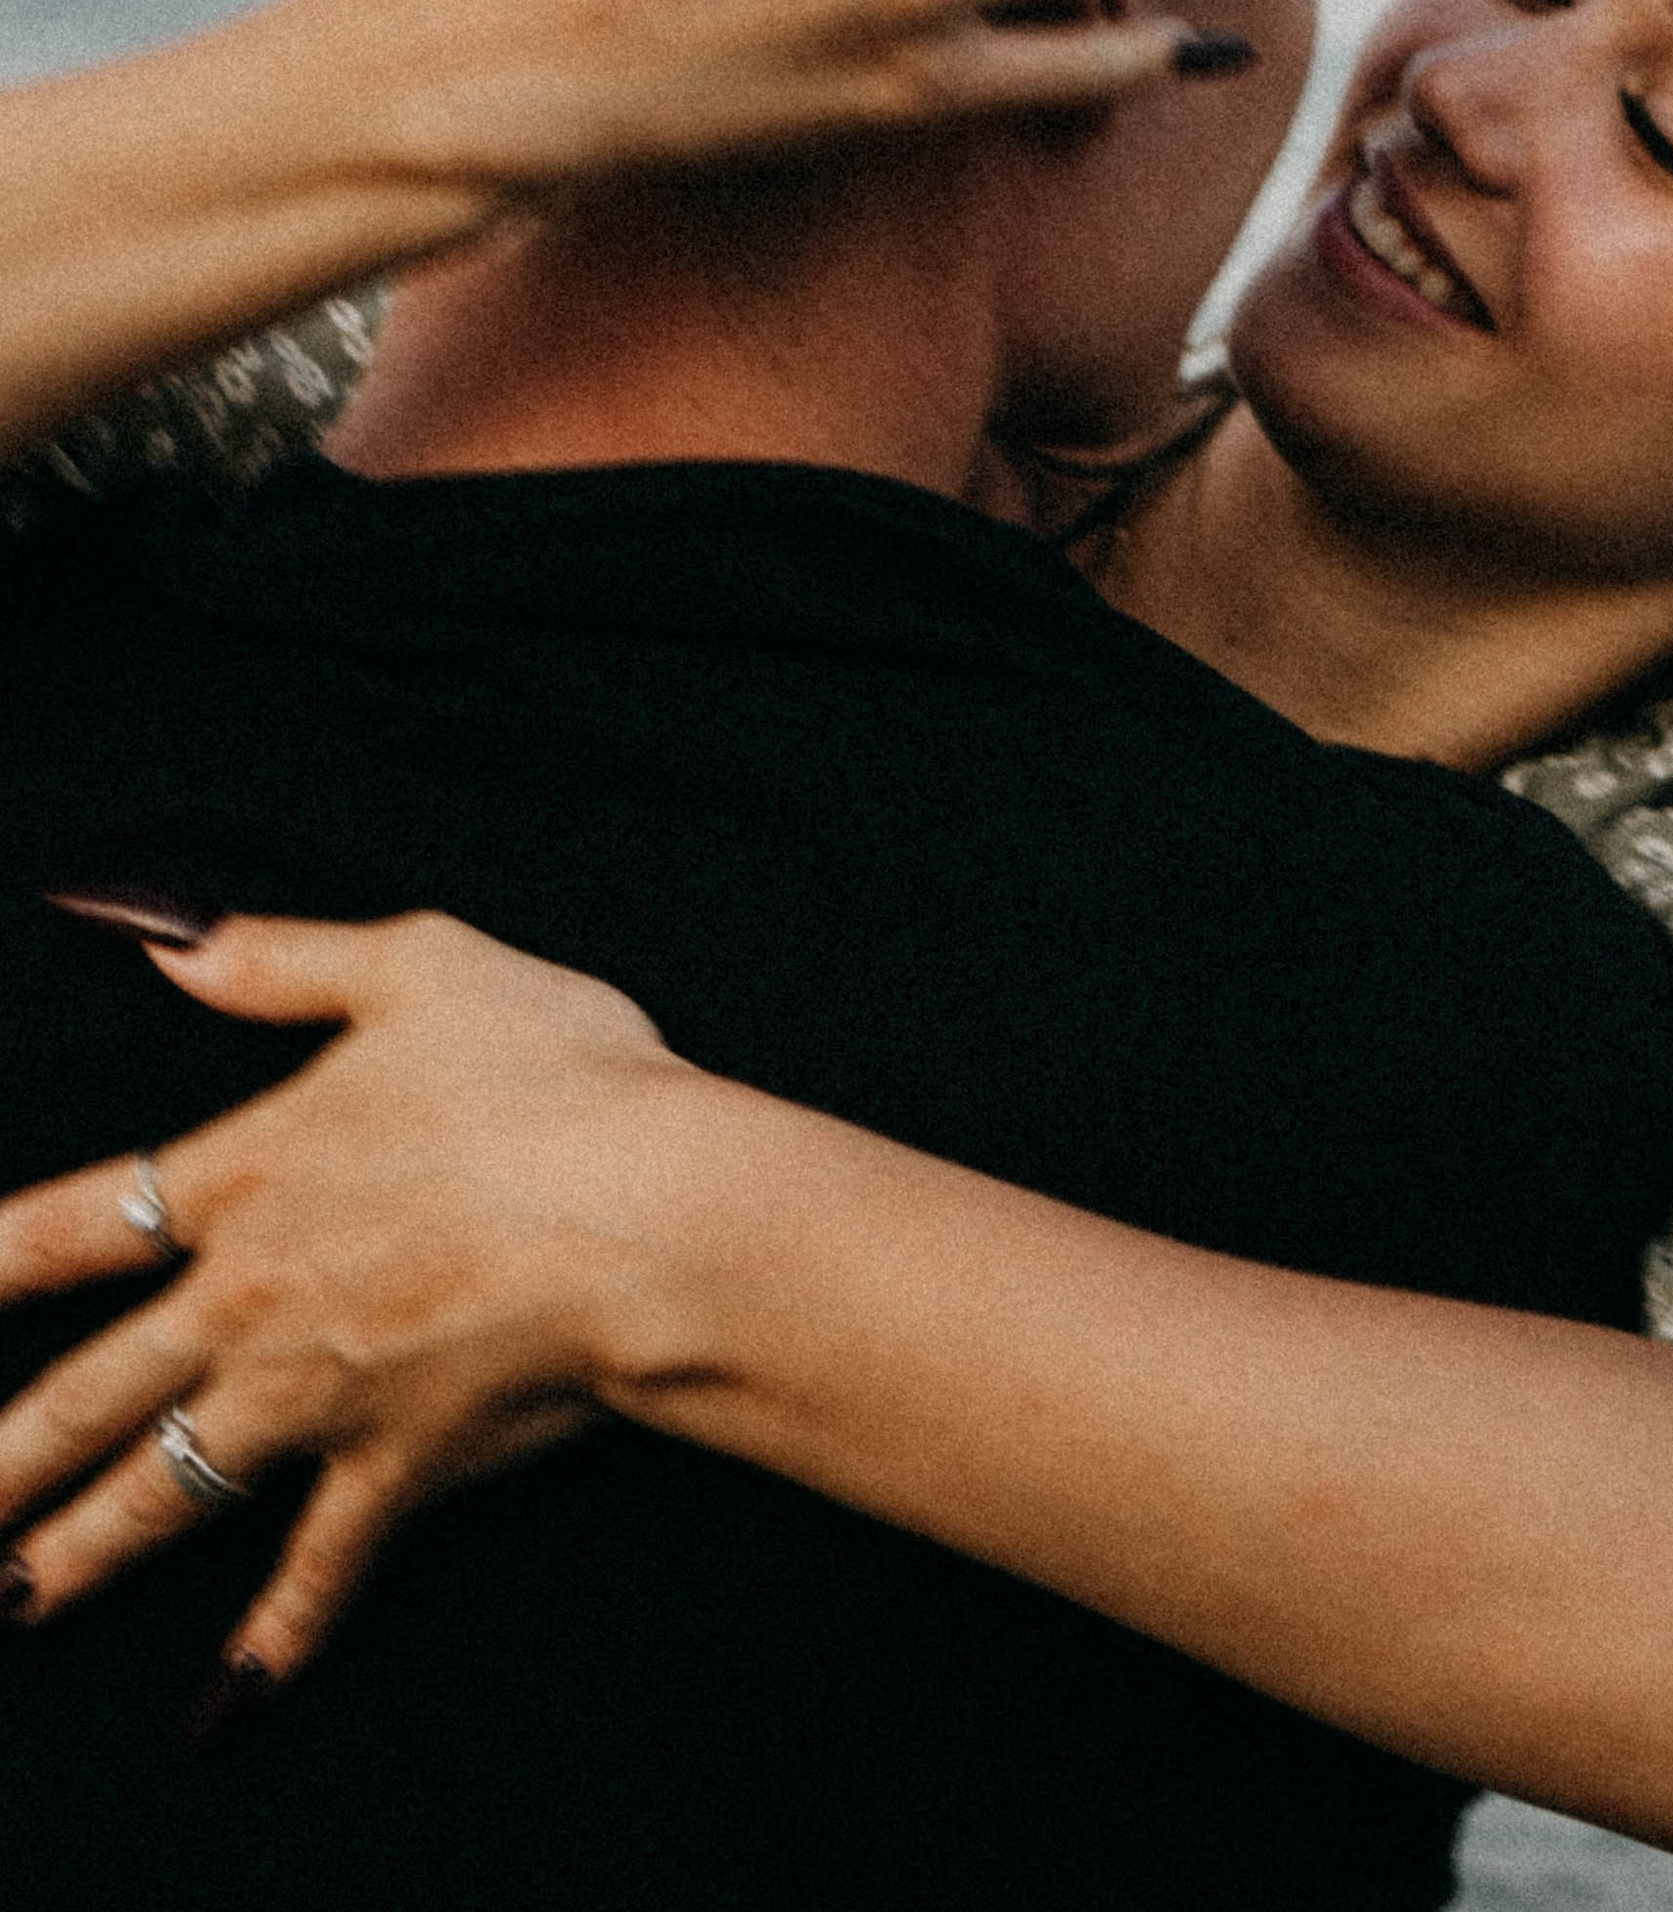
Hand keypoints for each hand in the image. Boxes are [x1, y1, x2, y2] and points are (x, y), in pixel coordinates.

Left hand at [0, 913, 695, 1689]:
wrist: (649, 1209)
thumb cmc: (549, 1075)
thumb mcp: (415, 967)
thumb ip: (275, 955)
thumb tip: (150, 930)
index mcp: (247, 1175)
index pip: (71, 1229)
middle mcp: (251, 1301)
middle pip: (80, 1395)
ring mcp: (317, 1395)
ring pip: (164, 1489)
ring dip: (76, 1553)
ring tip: (7, 1604)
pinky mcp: (396, 1463)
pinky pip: (318, 1566)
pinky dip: (273, 1637)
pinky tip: (226, 1702)